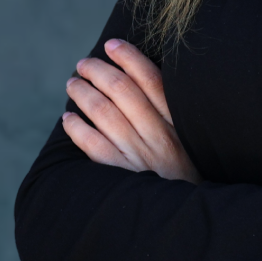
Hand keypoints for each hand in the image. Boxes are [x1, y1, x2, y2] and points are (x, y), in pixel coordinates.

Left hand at [63, 38, 202, 183]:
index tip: (112, 44)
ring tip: (73, 84)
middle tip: (84, 64)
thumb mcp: (193, 140)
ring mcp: (138, 155)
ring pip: (102, 111)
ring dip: (83, 92)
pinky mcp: (120, 174)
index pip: (151, 78)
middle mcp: (158, 134)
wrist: (183, 216)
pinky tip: (68, 118)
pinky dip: (76, 127)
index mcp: (178, 121)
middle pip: (121, 90)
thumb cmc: (186, 173)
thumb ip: (172, 114)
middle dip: (98, 70)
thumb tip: (141, 82)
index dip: (128, 57)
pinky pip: (91, 144)